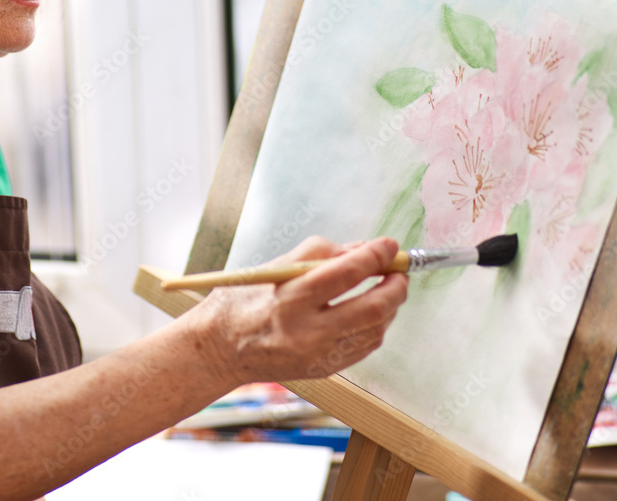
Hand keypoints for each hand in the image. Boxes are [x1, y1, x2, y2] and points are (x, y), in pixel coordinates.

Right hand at [186, 236, 407, 386]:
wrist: (218, 350)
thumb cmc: (240, 301)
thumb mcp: (273, 266)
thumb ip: (319, 254)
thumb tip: (361, 250)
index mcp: (289, 299)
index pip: (345, 273)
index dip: (374, 256)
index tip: (388, 244)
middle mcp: (306, 332)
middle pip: (371, 309)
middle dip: (394, 286)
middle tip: (398, 270)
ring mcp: (317, 356)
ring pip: (374, 331)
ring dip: (389, 306)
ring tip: (387, 288)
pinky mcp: (322, 370)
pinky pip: (364, 347)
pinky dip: (376, 326)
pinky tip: (371, 311)